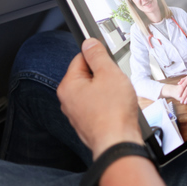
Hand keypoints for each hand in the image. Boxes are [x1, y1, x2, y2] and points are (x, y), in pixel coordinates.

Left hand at [57, 38, 142, 159]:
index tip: (109, 61)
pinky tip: (118, 109)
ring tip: (118, 97)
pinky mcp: (88, 124)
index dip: (98, 57)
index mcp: (68, 86)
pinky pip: (98, 106)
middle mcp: (68, 100)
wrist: (118, 142)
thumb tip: (89, 43)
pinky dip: (108, 105)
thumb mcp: (109, 73)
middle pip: (87, 76)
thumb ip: (97, 55)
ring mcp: (77, 114)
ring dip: (108, 90)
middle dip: (104, 76)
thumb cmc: (113, 112)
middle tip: (116, 81)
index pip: (80, 58)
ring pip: (94, 91)